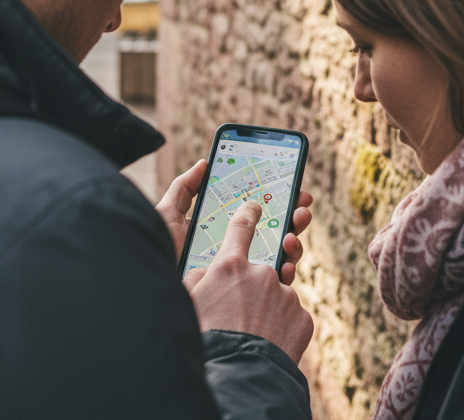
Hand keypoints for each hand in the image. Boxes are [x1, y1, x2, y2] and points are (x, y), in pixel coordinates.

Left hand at [156, 161, 313, 284]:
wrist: (160, 296)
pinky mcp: (247, 300)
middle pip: (272, 231)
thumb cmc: (160, 256)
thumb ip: (184, 189)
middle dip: (292, 215)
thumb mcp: (167, 217)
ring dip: (294, 237)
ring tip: (295, 227)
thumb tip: (205, 163)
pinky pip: (276, 285)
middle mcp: (235, 254)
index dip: (274, 199)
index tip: (290, 184)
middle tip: (303, 203)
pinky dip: (288, 269)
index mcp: (220, 233)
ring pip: (279, 254)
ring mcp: (243, 277)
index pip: (253, 213)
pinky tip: (288, 261)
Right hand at [184, 201, 313, 363]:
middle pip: (263, 268)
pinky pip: (292, 315)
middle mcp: (262, 273)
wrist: (241, 377)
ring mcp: (286, 295)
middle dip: (257, 284)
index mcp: (230, 266)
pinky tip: (270, 341)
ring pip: (279, 294)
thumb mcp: (190, 303)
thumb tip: (209, 272)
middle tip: (247, 305)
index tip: (256, 207)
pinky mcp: (303, 316)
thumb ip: (199, 278)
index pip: (242, 225)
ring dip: (269, 307)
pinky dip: (283, 325)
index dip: (249, 212)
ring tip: (255, 330)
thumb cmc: (208, 339)